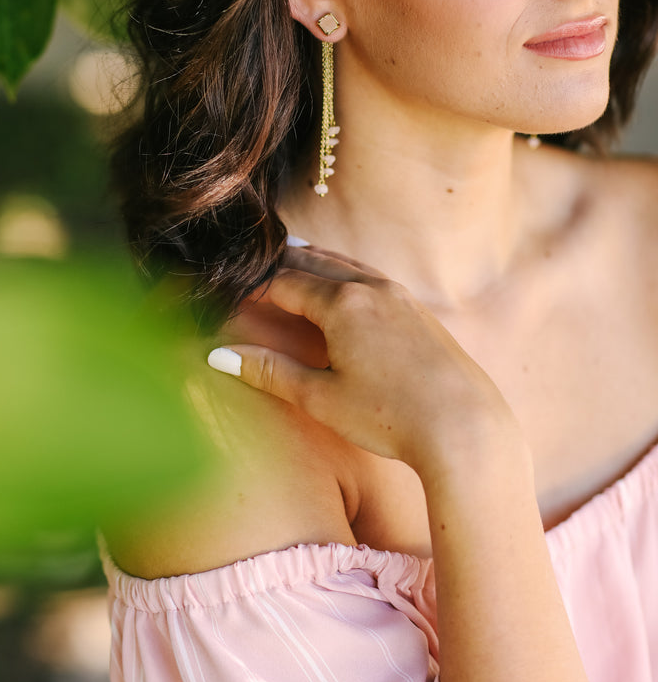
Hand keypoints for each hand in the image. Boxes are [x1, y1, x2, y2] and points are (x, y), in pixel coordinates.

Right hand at [209, 245, 520, 480]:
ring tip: (296, 254)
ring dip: (318, 260)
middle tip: (256, 259)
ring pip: (348, 265)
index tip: (230, 291)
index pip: (285, 283)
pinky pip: (374, 277)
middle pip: (316, 263)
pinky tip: (348, 284)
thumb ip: (269, 371)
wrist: (464, 427)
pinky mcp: (420, 310)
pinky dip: (348, 272)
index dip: (254, 287)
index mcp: (342, 305)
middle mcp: (372, 289)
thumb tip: (218, 356)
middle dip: (283, 262)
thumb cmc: (389, 416)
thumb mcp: (320, 397)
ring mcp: (401, 296)